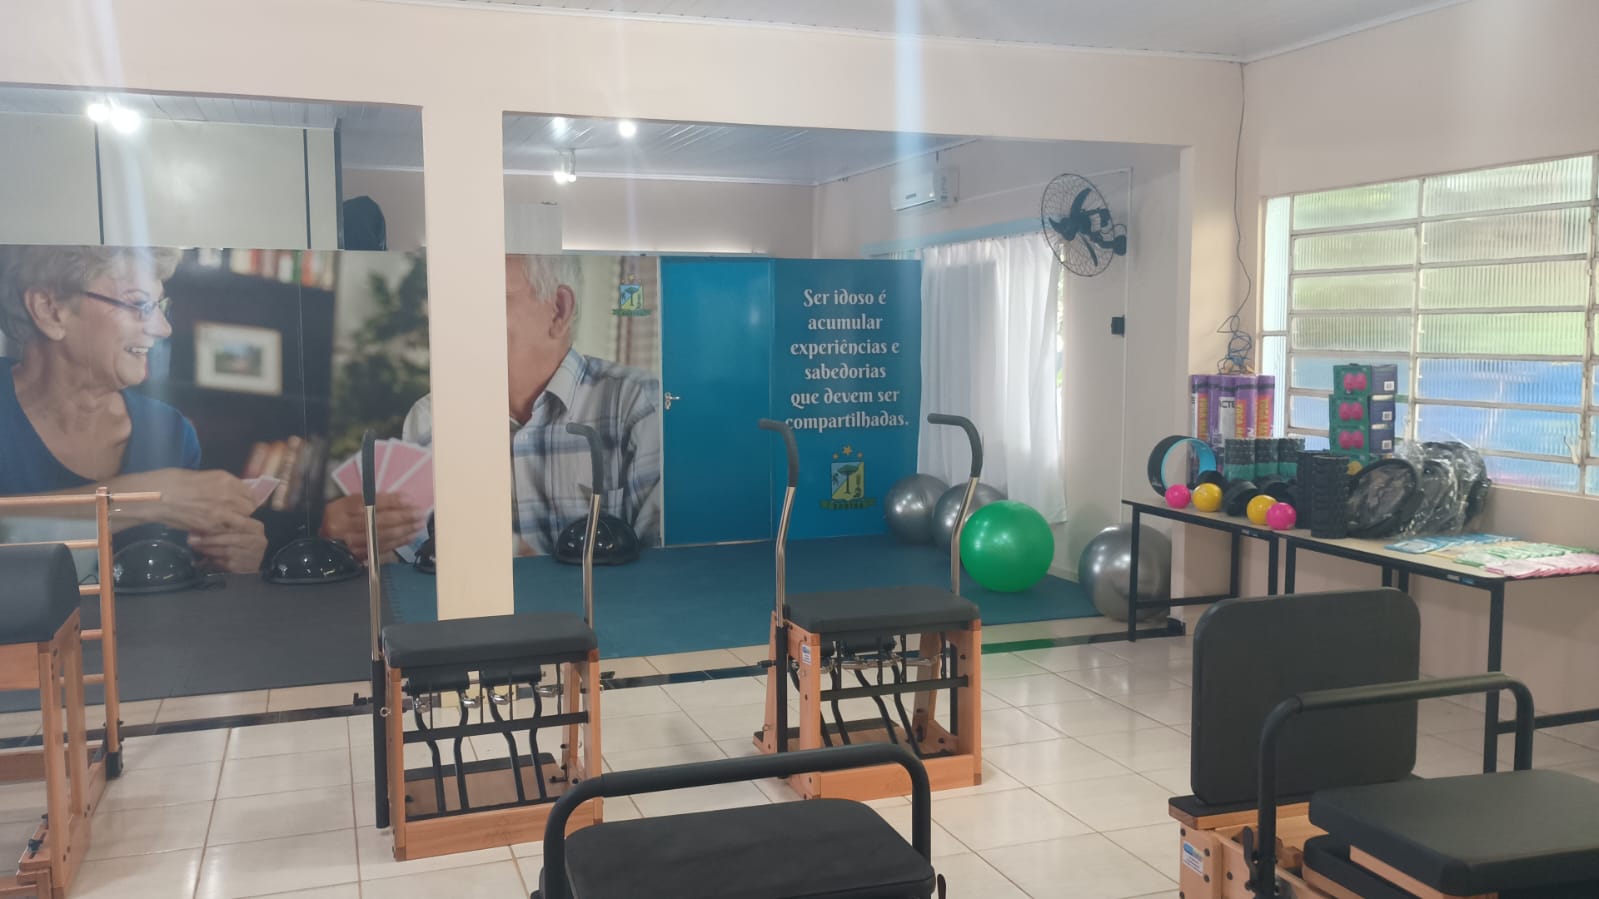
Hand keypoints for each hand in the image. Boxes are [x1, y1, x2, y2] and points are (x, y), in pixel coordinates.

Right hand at [111, 468, 257, 534]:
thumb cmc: (174, 481)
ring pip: (243, 521)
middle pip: (250, 507)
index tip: (242, 503)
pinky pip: (227, 531)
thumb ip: (221, 486)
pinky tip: (216, 530)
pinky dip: (224, 532)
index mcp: (226, 479)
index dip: (246, 499)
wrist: (158, 496)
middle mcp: (229, 495)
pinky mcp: (212, 526)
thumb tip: (231, 493)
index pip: (249, 492)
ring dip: (237, 523)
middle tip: (234, 515)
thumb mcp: (203, 477)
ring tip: (226, 524)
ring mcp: (222, 512)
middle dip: (244, 511)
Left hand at [189, 517, 267, 573]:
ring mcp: (252, 555)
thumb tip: (203, 524)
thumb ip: (228, 525)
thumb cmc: (248, 539)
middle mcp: (257, 541)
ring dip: (209, 550)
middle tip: (192, 540)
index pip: (237, 524)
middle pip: (230, 539)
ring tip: (196, 548)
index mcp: (256, 528)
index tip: (200, 526)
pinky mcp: (244, 568)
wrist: (264, 558)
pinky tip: (204, 558)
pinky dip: (213, 561)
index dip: (218, 526)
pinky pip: (226, 563)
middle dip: (209, 540)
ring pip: (226, 552)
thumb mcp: (243, 528)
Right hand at [320, 493, 425, 561]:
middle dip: (404, 517)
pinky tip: (410, 535)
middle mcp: (344, 526)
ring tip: (419, 524)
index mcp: (342, 508)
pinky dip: (400, 541)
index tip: (410, 500)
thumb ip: (374, 500)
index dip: (393, 502)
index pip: (371, 503)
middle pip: (379, 521)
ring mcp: (351, 543)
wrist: (324, 540)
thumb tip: (404, 500)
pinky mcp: (358, 555)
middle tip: (419, 513)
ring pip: (383, 536)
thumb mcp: (351, 503)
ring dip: (405, 530)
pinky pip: (384, 547)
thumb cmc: (342, 517)